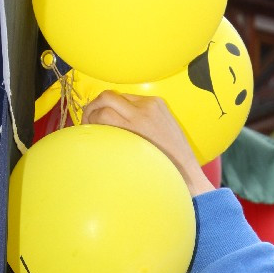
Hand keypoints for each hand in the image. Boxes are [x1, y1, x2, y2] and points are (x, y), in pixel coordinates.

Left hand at [82, 92, 214, 197]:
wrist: (186, 175)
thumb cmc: (174, 160)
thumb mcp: (165, 131)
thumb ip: (145, 122)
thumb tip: (120, 124)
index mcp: (156, 103)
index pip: (122, 97)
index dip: (106, 107)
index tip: (100, 118)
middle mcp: (145, 106)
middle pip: (108, 97)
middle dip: (93, 107)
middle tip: (87, 122)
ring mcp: (137, 118)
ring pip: (103, 107)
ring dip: (90, 117)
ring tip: (88, 131)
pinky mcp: (130, 132)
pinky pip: (105, 123)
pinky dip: (95, 129)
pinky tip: (94, 139)